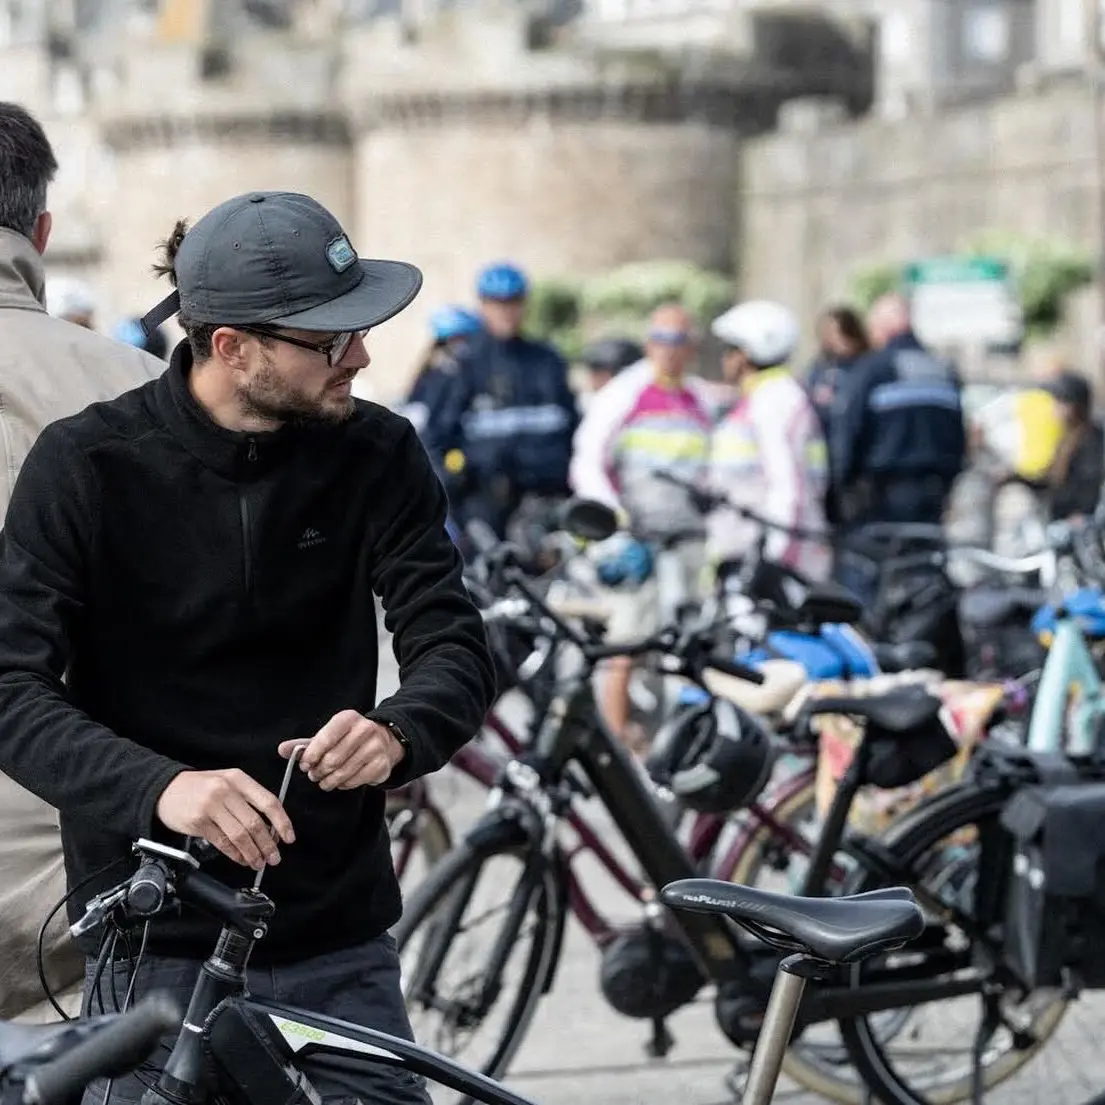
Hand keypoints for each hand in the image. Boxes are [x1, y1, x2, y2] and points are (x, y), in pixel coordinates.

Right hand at [155, 769, 294, 870]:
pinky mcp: (198, 822)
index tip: (289, 838)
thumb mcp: (227, 782)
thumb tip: (271, 828)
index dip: (282, 822)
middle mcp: (226, 791)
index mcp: (239, 779)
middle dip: (268, 844)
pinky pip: (223, 843)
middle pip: (255, 823)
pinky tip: (241, 859)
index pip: (269, 802)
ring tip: (259, 862)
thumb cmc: (201, 787)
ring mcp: (211, 806)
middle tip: (274, 857)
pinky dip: (235, 854)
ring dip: (252, 853)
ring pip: (240, 835)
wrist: (166, 788)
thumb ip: (248, 800)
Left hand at [278, 711, 404, 791]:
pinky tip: (341, 781)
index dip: (312, 755)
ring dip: (329, 781)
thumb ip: (304, 744)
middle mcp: (365, 729)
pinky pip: (355, 781)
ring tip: (324, 781)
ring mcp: (376, 747)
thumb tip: (282, 749)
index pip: (325, 738)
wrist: (382, 741)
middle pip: (333, 758)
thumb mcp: (327, 736)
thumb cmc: (349, 739)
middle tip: (314, 775)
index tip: (305, 765)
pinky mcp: (381, 765)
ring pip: (343, 772)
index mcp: (348, 718)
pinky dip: (344, 785)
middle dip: (319, 771)